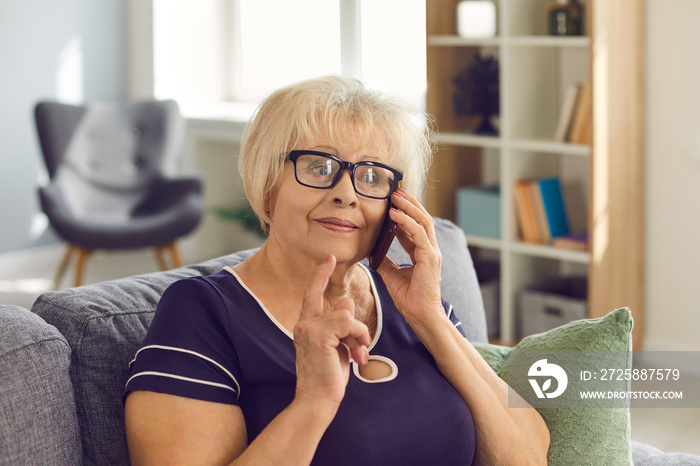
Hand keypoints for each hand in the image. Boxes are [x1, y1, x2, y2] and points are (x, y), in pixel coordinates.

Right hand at [293, 255, 370, 407]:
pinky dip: (358, 336)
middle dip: (356, 328)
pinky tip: (357, 354)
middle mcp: (303, 323)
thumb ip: (340, 324)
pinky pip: (347, 323)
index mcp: (306, 325)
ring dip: (359, 335)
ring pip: (346, 315)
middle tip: (360, 350)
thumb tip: (345, 300)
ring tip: (359, 355)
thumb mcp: (337, 347)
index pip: (312, 293)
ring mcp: (309, 328)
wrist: (317, 400)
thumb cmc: (327, 377)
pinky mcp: (318, 335)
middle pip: (340, 308)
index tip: (330, 258)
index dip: (321, 275)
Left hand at [375, 189, 443, 326]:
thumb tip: (371, 251)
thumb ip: (384, 260)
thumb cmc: (409, 298)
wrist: (420, 316)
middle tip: (395, 190)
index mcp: (423, 252)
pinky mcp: (430, 258)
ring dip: (408, 206)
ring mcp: (432, 252)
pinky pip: (418, 234)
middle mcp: (430, 249)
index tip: (392, 200)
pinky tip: (394, 214)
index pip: (415, 225)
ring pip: (423, 221)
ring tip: (394, 196)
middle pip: (422, 218)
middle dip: (409, 202)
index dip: (405, 211)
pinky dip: (406, 221)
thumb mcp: (391, 275)